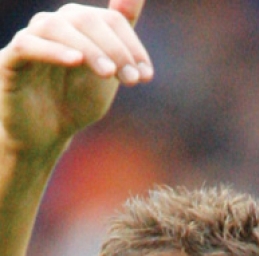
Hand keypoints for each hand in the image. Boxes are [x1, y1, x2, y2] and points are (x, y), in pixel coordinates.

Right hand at [0, 1, 152, 156]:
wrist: (44, 136)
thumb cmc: (74, 103)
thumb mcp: (106, 75)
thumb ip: (121, 41)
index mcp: (79, 26)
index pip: (110, 20)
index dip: (132, 45)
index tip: (147, 76)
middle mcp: (53, 25)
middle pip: (86, 19)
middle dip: (115, 49)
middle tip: (132, 80)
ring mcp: (30, 40)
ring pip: (56, 27)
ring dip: (89, 48)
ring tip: (108, 73)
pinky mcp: (9, 60)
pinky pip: (28, 45)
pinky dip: (53, 50)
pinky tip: (75, 61)